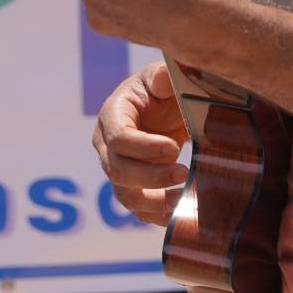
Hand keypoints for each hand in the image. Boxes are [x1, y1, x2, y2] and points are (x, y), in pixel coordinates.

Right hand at [91, 63, 190, 227]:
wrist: (165, 108)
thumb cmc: (162, 90)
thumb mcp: (161, 77)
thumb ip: (161, 76)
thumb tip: (162, 78)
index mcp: (111, 116)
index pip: (118, 138)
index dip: (144, 147)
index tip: (174, 147)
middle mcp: (106, 147)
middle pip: (117, 171)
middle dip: (150, 176)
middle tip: (183, 173)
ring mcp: (118, 171)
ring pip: (126, 196)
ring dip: (155, 201)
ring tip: (185, 199)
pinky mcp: (133, 189)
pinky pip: (141, 211)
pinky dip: (161, 216)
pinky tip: (185, 212)